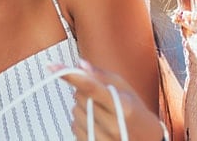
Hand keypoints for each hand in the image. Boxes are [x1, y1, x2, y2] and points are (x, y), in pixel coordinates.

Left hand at [53, 60, 168, 140]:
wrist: (145, 140)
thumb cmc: (134, 110)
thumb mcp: (125, 90)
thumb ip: (101, 76)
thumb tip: (79, 64)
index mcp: (123, 106)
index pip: (91, 87)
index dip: (71, 75)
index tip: (52, 66)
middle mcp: (112, 125)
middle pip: (80, 98)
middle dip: (84, 92)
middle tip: (100, 97)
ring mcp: (102, 139)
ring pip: (74, 112)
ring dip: (82, 107)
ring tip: (101, 112)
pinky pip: (74, 127)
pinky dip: (80, 121)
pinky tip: (96, 123)